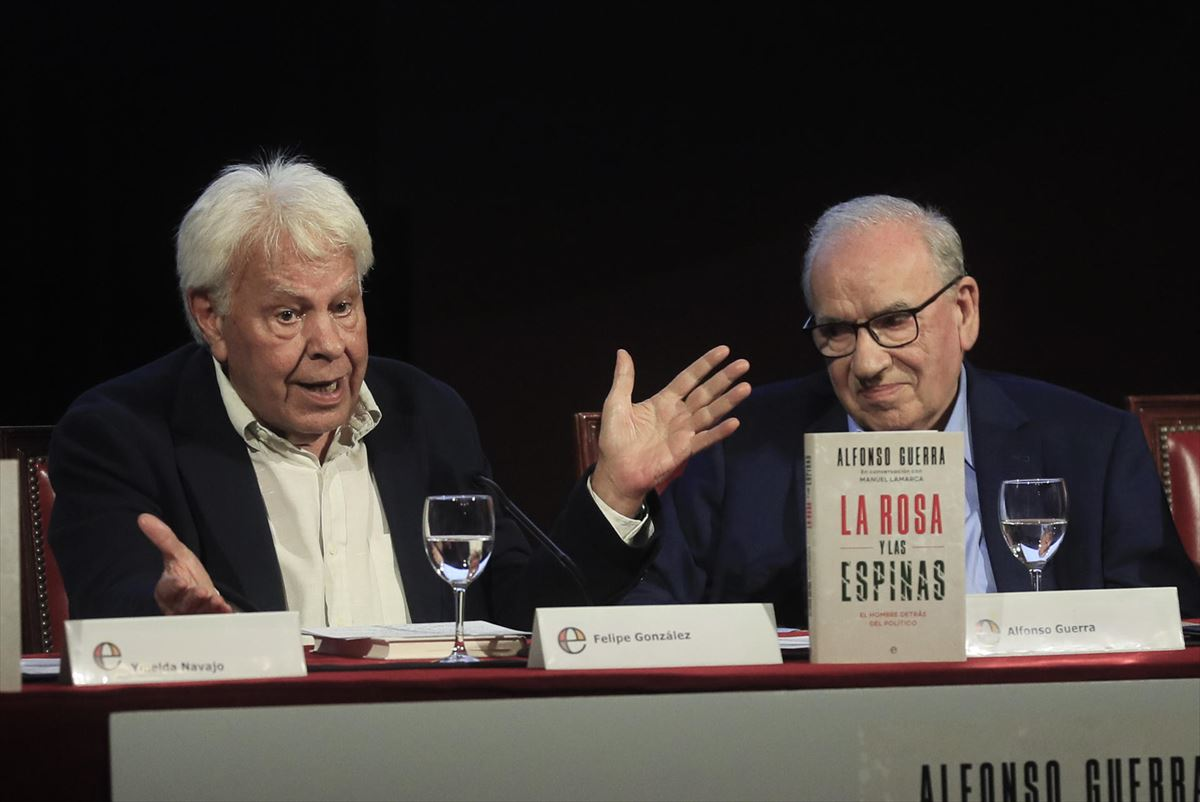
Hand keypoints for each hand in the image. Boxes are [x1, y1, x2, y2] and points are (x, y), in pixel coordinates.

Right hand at [137, 513, 233, 614]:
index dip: (173, 586)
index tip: (181, 582)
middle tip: (201, 592)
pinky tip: (225, 609)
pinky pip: (211, 619)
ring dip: (206, 606)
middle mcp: (178, 604)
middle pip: (183, 604)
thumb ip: (162, 538)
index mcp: (167, 589)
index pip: (168, 589)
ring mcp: (193, 614)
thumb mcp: (177, 553)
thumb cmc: (186, 572)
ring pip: (197, 613)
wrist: (203, 591)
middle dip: (191, 598)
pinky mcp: (207, 619)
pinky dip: (218, 614)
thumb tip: (143, 517)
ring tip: (214, 600)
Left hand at [591, 345, 749, 515]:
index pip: (689, 378)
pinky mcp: (684, 450)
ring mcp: (684, 432)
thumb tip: (623, 351)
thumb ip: (624, 379)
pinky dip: (719, 432)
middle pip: (706, 392)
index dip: (705, 364)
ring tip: (746, 388)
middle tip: (744, 364)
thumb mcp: (616, 403)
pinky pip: (705, 439)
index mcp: (664, 401)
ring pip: (710, 412)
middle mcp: (678, 414)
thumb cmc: (615, 439)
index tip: (724, 350)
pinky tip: (734, 422)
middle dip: (724, 378)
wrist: (615, 471)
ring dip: (728, 401)